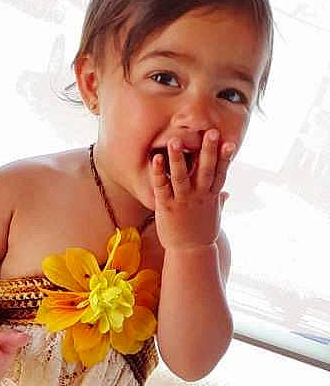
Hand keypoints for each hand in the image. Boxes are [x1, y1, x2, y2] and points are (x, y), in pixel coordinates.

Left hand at [150, 129, 233, 250]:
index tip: (230, 143)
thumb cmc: (201, 233)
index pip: (221, 174)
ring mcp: (183, 202)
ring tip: (176, 140)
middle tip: (210, 132)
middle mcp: (199, 197)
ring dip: (179, 158)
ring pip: (181, 177)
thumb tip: (226, 194)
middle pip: (205, 171)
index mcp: (211, 197)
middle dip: (208, 152)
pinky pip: (162, 187)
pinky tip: (156, 158)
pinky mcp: (166, 207)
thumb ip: (218, 202)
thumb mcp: (213, 217)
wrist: (189, 253)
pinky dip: (159, 172)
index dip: (226, 159)